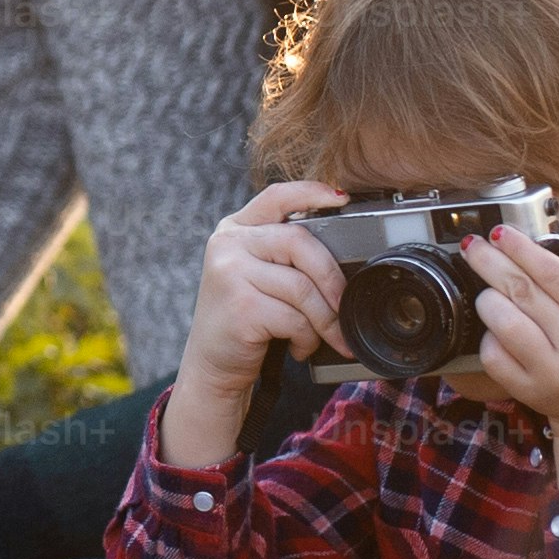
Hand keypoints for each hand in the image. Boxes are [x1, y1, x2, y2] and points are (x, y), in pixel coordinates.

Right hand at [158, 183, 348, 464]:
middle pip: (300, 242)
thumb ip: (285, 257)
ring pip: (302, 288)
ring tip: (329, 337)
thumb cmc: (245, 320)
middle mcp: (228, 245)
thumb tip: (345, 255)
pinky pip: (295, 318)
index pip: (277, 197)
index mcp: (235, 230)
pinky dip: (308, 339)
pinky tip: (300, 348)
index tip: (342, 198)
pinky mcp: (239, 307)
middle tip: (347, 306)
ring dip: (326, 320)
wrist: (211, 367)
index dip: (311, 192)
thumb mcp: (257, 277)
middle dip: (332, 278)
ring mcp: (230, 273)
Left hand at [458, 226, 558, 430]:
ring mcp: (552, 372)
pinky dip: (489, 336)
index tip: (501, 232)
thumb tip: (544, 236)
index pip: (554, 273)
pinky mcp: (529, 392)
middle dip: (490, 262)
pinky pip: (492, 355)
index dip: (522, 249)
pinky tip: (498, 328)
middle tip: (474, 246)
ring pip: (502, 321)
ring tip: (488, 290)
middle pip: (522, 292)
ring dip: (487, 298)